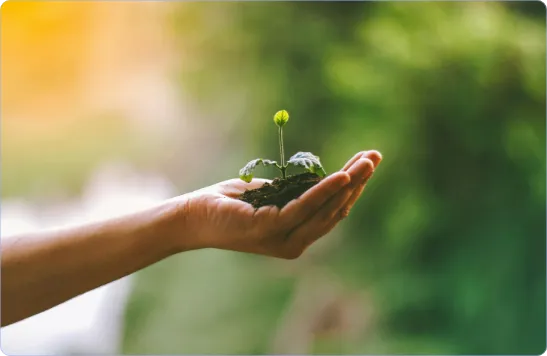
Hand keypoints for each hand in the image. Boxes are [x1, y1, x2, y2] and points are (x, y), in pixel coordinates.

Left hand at [170, 150, 381, 258]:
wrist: (192, 216)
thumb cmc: (228, 204)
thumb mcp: (270, 195)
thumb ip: (295, 193)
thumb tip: (319, 179)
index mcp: (296, 237)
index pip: (332, 212)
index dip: (352, 188)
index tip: (367, 163)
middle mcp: (295, 243)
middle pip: (336, 210)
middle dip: (358, 182)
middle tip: (376, 157)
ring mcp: (284, 239)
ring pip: (326, 209)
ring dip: (349, 182)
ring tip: (368, 161)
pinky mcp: (271, 229)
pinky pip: (305, 207)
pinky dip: (325, 190)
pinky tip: (342, 175)